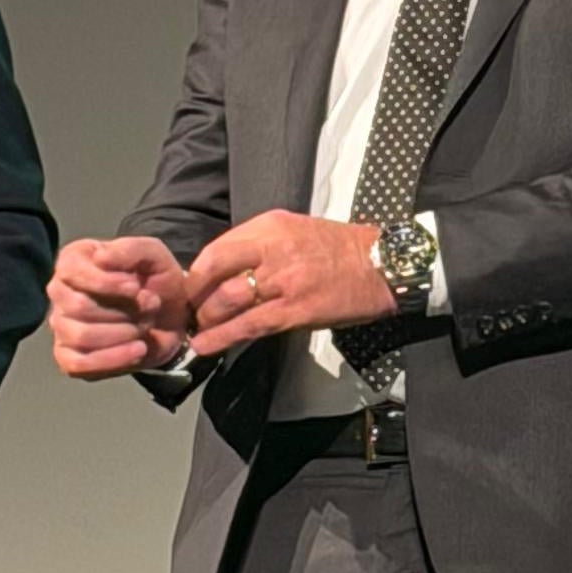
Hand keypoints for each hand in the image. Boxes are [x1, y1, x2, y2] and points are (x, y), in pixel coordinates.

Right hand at [49, 234, 195, 378]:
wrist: (173, 316)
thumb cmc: (156, 280)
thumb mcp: (154, 255)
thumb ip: (130, 249)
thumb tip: (100, 258)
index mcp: (73, 262)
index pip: (72, 273)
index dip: (107, 284)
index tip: (136, 287)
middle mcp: (60, 293)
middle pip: (79, 307)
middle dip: (123, 311)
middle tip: (150, 307)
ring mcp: (61, 326)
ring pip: (81, 336)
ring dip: (124, 333)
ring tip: (145, 326)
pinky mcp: (69, 357)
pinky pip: (77, 364)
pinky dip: (112, 359)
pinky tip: (137, 351)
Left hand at [185, 212, 396, 359]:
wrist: (381, 265)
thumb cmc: (339, 249)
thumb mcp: (295, 230)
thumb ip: (260, 245)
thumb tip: (224, 269)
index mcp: (271, 226)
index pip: (217, 248)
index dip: (197, 273)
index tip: (191, 288)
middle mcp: (273, 249)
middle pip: (214, 271)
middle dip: (194, 296)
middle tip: (190, 311)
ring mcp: (284, 281)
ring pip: (227, 300)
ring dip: (206, 319)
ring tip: (200, 330)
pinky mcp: (296, 310)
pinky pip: (249, 325)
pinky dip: (222, 337)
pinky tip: (207, 346)